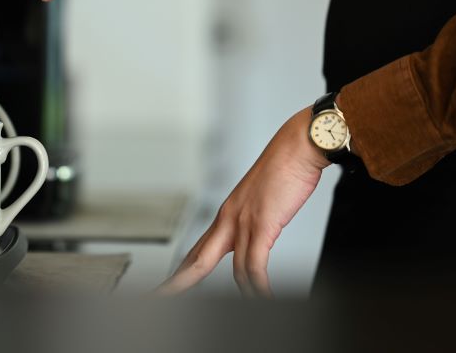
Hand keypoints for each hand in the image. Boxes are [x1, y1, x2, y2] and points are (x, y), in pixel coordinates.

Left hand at [158, 107, 330, 297]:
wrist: (297, 147)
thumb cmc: (284, 171)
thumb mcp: (262, 201)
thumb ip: (254, 222)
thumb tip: (258, 238)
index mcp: (226, 215)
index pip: (197, 250)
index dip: (181, 270)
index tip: (167, 286)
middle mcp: (228, 220)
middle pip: (197, 260)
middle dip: (178, 283)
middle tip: (158, 298)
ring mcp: (243, 222)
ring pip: (234, 270)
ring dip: (244, 293)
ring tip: (251, 308)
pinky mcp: (262, 225)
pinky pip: (255, 265)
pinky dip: (260, 285)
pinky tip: (263, 296)